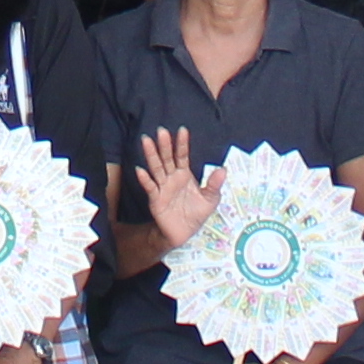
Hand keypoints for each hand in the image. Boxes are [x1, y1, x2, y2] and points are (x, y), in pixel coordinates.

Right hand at [134, 124, 220, 246]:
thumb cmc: (196, 213)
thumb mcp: (210, 199)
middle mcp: (172, 178)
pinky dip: (145, 179)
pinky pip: (150, 187)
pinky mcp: (156, 199)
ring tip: (146, 141)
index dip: (182, 144)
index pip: (183, 156)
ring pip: (156, 168)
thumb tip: (223, 169)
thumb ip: (214, 184)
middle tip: (161, 131)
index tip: (182, 130)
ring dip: (151, 155)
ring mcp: (162, 187)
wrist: (183, 233)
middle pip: (167, 158)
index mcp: (185, 175)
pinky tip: (140, 170)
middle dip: (165, 145)